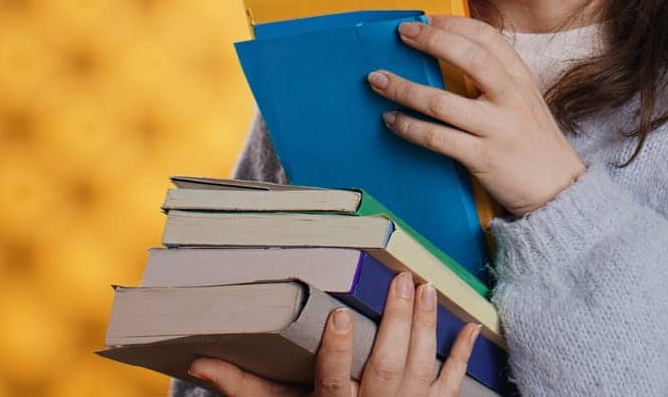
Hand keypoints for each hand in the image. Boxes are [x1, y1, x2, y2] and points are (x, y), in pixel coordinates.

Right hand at [186, 271, 482, 395]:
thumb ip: (242, 387)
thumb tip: (196, 362)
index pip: (332, 382)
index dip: (338, 351)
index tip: (340, 315)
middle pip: (387, 369)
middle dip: (398, 324)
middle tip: (401, 281)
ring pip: (421, 371)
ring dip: (426, 328)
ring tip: (425, 287)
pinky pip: (451, 385)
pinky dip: (462, 356)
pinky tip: (471, 325)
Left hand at [368, 14, 586, 216]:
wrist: (560, 191)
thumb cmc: (534, 142)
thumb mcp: (524, 101)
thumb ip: (496, 79)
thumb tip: (449, 54)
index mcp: (521, 79)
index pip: (487, 38)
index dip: (454, 24)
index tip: (426, 18)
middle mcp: (510, 98)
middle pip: (467, 58)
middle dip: (430, 41)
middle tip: (400, 33)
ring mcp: (497, 128)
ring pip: (441, 102)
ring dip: (403, 88)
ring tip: (377, 80)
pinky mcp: (482, 158)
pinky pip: (437, 138)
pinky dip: (409, 127)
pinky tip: (391, 120)